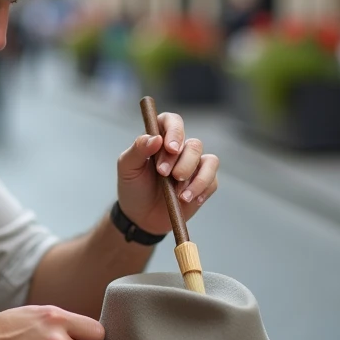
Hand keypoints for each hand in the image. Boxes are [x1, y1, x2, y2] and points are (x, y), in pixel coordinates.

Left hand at [117, 111, 218, 235]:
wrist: (141, 217)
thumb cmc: (133, 187)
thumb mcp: (127, 167)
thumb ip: (138, 149)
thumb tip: (156, 138)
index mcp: (160, 139)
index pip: (172, 122)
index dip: (175, 131)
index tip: (170, 148)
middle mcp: (180, 149)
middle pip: (193, 144)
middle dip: (182, 163)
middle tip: (164, 175)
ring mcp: (194, 166)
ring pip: (209, 161)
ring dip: (196, 178)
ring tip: (180, 194)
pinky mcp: (203, 183)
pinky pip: (212, 181)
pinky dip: (202, 190)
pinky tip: (188, 199)